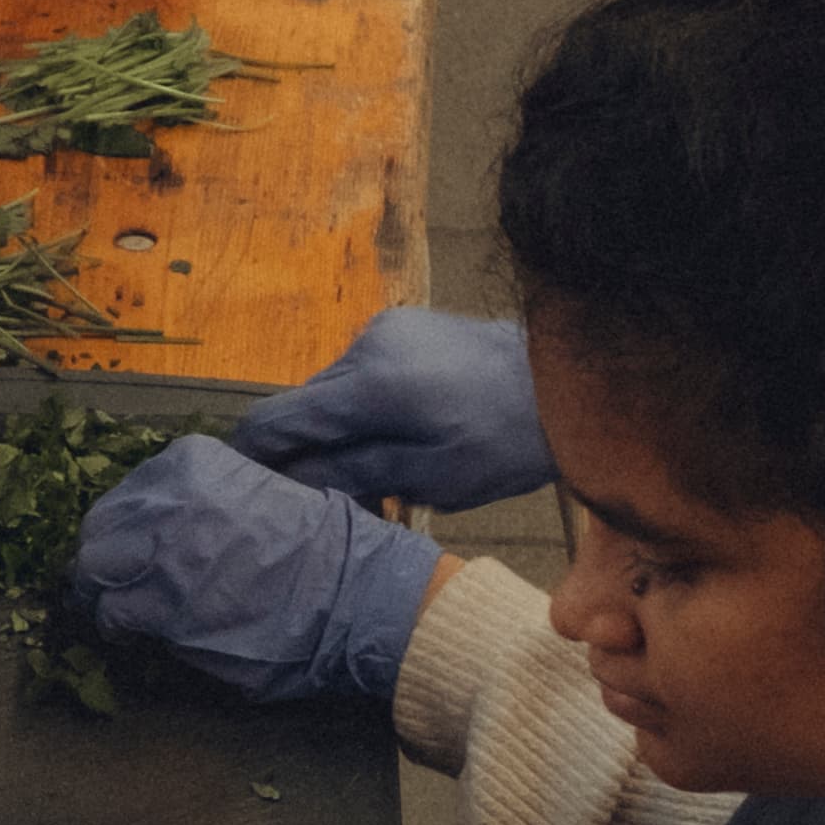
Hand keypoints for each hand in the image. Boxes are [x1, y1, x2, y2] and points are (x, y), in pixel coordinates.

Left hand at [72, 438, 439, 709]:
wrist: (352, 591)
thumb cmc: (321, 546)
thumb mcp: (260, 488)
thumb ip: (205, 495)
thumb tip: (164, 520)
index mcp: (192, 462)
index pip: (129, 490)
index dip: (127, 524)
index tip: (135, 544)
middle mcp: (168, 498)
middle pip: (100, 526)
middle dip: (102, 555)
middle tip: (112, 581)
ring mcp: (162, 551)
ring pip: (93, 567)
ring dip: (101, 591)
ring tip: (118, 609)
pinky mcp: (163, 606)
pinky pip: (111, 613)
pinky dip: (114, 626)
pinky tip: (133, 634)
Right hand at [230, 307, 553, 518]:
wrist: (567, 380)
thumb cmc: (508, 440)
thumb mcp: (431, 476)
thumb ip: (353, 473)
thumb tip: (292, 478)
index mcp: (370, 384)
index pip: (274, 419)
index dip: (258, 461)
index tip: (263, 495)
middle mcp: (367, 345)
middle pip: (301, 406)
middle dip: (307, 453)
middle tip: (339, 498)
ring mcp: (384, 330)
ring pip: (330, 392)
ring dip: (339, 432)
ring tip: (381, 470)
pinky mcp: (402, 327)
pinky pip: (359, 374)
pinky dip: (364, 409)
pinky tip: (400, 435)